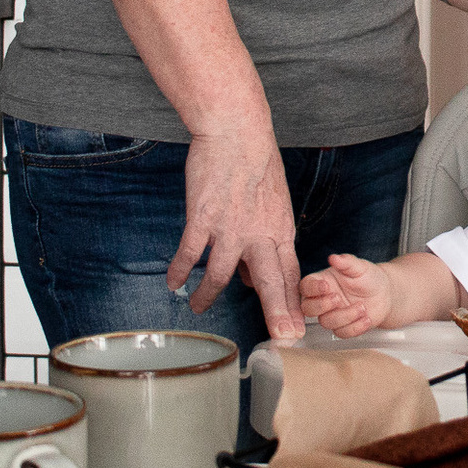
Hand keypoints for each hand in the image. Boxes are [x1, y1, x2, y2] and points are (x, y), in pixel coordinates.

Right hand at [170, 129, 300, 338]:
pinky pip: (191, 253)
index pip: (289, 274)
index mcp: (280, 229)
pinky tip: (173, 282)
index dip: (291, 302)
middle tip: (281, 336)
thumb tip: (253, 271)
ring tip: (199, 307)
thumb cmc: (256, 163)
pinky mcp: (203, 218)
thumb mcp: (274, 202)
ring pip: (223, 275)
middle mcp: (259, 233)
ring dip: (209, 295)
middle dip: (276, 312)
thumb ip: (267, 237)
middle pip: (270, 282)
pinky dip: (181, 270)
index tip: (293, 327)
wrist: (236, 131)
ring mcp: (230, 227)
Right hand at [299, 253, 395, 337]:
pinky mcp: (343, 327)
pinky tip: (367, 318)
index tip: (325, 286)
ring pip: (326, 322)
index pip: (306, 286)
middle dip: (322, 305)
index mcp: (322, 282)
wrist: (385, 294)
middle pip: (308, 308)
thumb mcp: (359, 267)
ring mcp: (332, 314)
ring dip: (345, 316)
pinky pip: (341, 333)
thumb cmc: (368, 277)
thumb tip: (334, 258)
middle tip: (338, 298)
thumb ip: (346, 262)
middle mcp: (323, 299)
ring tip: (362, 307)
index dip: (312, 288)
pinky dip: (355, 327)